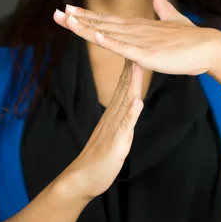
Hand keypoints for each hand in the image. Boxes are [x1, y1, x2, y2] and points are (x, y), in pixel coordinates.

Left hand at [53, 0, 219, 75]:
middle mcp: (136, 30)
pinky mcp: (147, 53)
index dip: (87, 16)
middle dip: (77, 20)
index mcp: (139, 26)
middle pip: (101, 24)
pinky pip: (124, 48)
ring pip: (107, 33)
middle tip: (55, 13)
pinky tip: (93, 35)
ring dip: (86, 27)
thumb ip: (163, 6)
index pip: (107, 20)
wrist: (209, 47)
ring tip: (65, 20)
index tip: (68, 11)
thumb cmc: (192, 38)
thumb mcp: (174, 20)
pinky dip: (108, 41)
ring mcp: (140, 41)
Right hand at [65, 59, 143, 201]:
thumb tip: (131, 100)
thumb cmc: (100, 158)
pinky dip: (130, 114)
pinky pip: (124, 127)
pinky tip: (136, 102)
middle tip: (138, 43)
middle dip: (132, 66)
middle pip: (124, 87)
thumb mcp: (115, 132)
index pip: (123, 86)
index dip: (131, 67)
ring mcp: (113, 128)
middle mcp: (112, 116)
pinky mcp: (115, 143)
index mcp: (114, 113)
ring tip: (137, 64)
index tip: (138, 46)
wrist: (82, 179)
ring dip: (132, 83)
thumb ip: (123, 116)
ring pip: (124, 102)